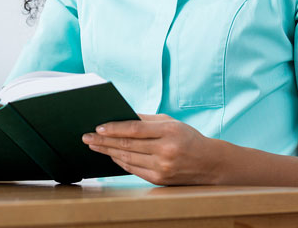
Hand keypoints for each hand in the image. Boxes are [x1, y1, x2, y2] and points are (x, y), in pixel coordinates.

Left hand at [81, 114, 218, 184]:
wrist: (210, 163)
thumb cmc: (186, 137)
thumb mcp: (170, 123)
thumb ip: (145, 120)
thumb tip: (118, 116)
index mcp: (169, 132)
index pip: (134, 129)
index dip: (114, 128)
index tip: (97, 127)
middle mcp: (166, 150)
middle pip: (127, 145)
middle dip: (104, 141)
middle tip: (87, 137)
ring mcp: (163, 167)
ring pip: (128, 158)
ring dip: (107, 152)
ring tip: (94, 145)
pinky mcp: (160, 180)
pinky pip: (134, 169)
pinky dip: (120, 161)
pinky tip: (110, 155)